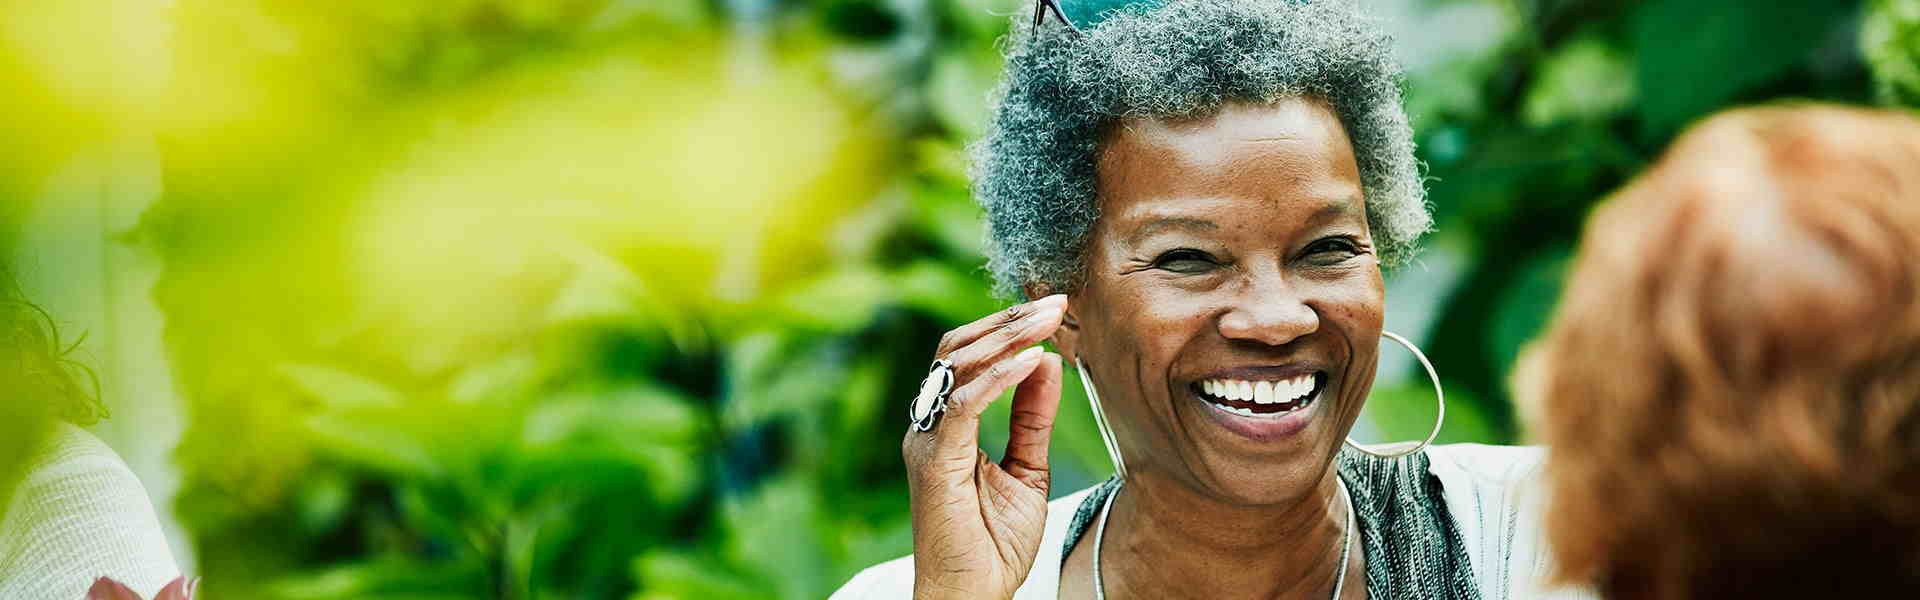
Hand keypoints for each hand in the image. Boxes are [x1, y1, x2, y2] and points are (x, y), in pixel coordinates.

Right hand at [903, 294, 1066, 599]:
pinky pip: (963, 404)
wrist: (971, 595)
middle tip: (1057, 302)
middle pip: (959, 348)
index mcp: (947, 424)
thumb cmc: (992, 544)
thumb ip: (1033, 417)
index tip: (1054, 310)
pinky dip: (999, 378)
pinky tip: (1031, 360)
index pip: (969, 357)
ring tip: (1050, 319)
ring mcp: (927, 440)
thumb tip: (1047, 361)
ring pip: (957, 364)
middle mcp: (930, 424)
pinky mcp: (934, 461)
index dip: (1008, 329)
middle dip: (1009, 320)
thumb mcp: (1028, 469)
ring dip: (1007, 336)